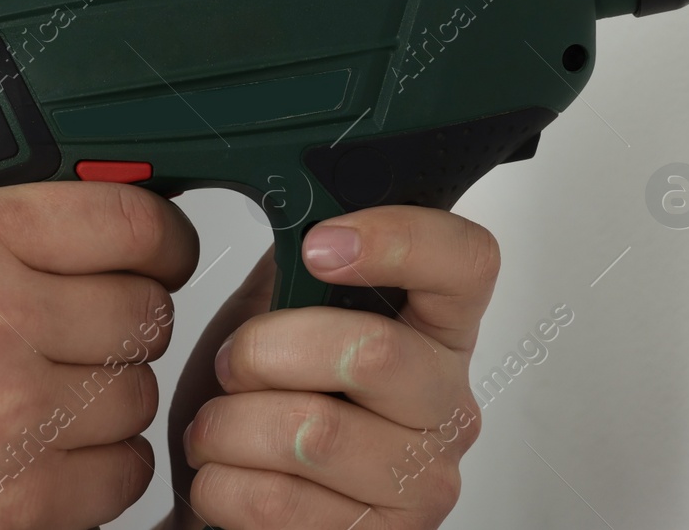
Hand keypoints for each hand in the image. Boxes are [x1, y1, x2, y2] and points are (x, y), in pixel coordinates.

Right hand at [0, 181, 198, 529]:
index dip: (163, 237)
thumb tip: (104, 225)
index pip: (128, 219)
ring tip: (43, 401)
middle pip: (147, 310)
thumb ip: (2, 232)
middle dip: (124, 323)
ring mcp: (12, 416)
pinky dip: (100, 467)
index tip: (165, 252)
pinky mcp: (22, 502)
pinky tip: (48, 455)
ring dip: (109, 399)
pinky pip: (126, 472)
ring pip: (141, 392)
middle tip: (80, 337)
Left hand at [166, 207, 498, 529]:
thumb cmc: (263, 404)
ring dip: (229, 427)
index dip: (397, 241)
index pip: (469, 260)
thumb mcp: (281, 313)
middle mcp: (448, 403)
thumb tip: (294, 189)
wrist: (236, 507)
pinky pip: (279, 505)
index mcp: (438, 328)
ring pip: (313, 433)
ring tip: (219, 428)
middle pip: (371, 351)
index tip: (319, 245)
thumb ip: (302, 259)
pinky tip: (227, 479)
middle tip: (237, 364)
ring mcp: (423, 482)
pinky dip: (221, 486)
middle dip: (265, 352)